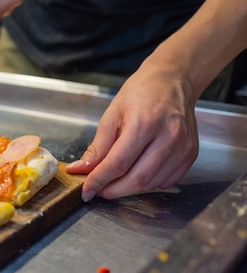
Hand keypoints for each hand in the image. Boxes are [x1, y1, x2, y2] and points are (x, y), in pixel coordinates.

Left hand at [66, 60, 199, 199]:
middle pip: (137, 179)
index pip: (117, 164)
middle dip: (113, 190)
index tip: (87, 190)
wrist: (172, 81)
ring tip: (116, 178)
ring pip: (151, 183)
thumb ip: (98, 146)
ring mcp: (182, 147)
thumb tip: (81, 169)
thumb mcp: (111, 115)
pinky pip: (166, 181)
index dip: (99, 181)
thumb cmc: (140, 93)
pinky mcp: (190, 153)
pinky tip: (138, 171)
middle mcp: (167, 137)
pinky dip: (148, 183)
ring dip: (129, 187)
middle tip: (98, 189)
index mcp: (144, 123)